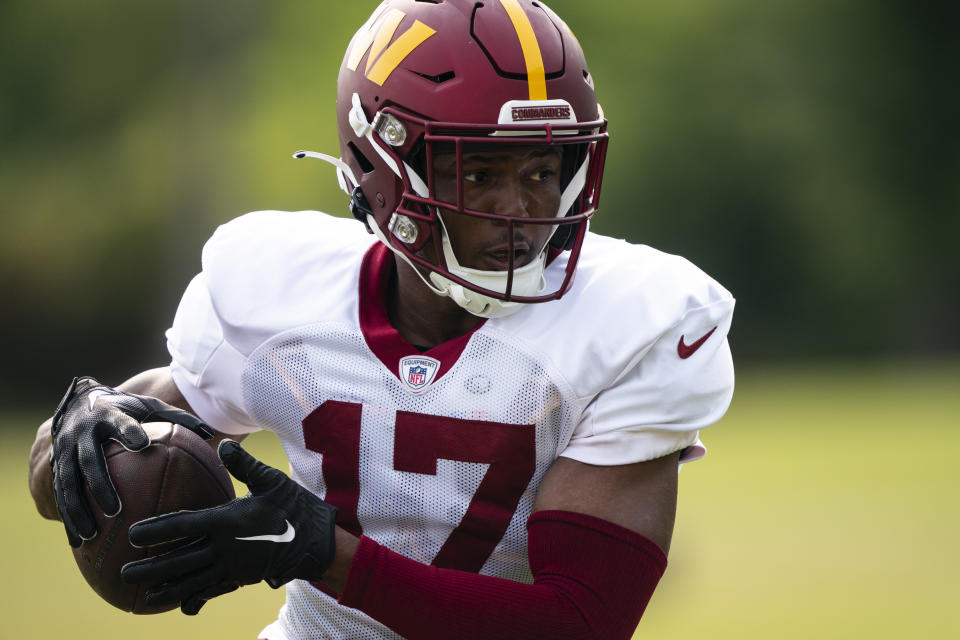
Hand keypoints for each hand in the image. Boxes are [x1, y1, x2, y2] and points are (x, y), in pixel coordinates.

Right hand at [50, 376, 212, 546]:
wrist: (78, 402)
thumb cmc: (126, 408)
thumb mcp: (149, 407)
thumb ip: (177, 419)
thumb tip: (210, 434)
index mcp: (108, 414)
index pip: (120, 422)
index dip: (128, 431)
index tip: (141, 444)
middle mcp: (82, 433)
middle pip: (89, 460)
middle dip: (99, 484)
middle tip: (115, 509)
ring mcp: (65, 451)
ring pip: (68, 483)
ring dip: (77, 510)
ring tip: (91, 535)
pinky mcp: (56, 467)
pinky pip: (60, 496)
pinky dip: (69, 519)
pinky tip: (79, 544)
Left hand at [120, 440, 337, 614]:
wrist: (318, 542)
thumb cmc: (295, 506)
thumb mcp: (272, 480)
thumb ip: (244, 465)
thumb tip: (223, 445)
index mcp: (229, 522)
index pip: (185, 526)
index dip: (157, 530)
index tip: (132, 534)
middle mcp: (227, 549)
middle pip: (181, 561)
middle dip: (151, 569)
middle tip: (123, 574)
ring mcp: (234, 568)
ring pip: (193, 581)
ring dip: (167, 589)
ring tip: (145, 597)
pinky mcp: (242, 578)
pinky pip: (213, 589)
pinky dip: (195, 596)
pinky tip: (182, 602)